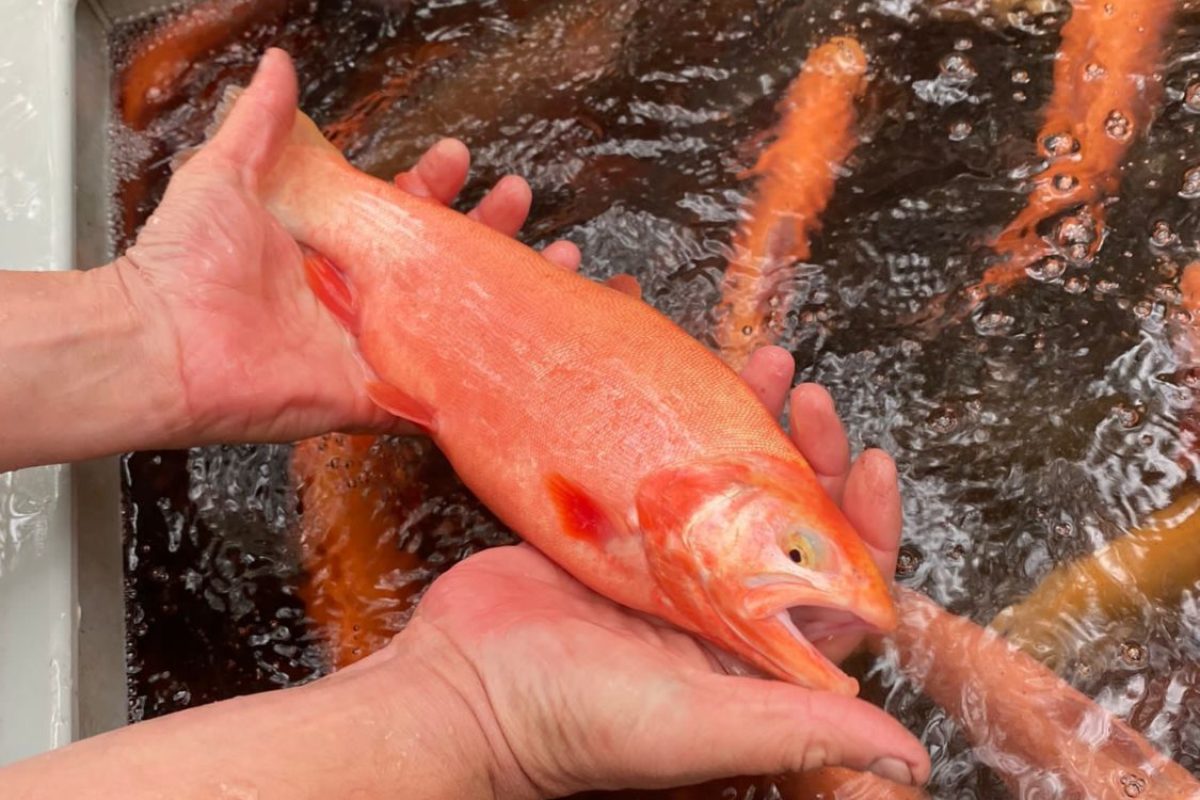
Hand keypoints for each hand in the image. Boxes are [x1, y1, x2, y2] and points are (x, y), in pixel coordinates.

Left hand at [110, 50, 581, 445]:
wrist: (157, 341)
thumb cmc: (180, 262)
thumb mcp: (225, 173)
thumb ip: (259, 122)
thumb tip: (276, 65)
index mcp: (331, 247)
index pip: (401, 212)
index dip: (434, 186)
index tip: (458, 159)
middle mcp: (357, 297)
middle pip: (441, 266)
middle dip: (487, 232)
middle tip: (519, 200)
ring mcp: (369, 347)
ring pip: (453, 325)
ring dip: (503, 299)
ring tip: (551, 267)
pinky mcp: (371, 394)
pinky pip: (435, 391)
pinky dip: (476, 376)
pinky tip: (522, 350)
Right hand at [361, 370, 924, 796]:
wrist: (462, 688)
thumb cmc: (576, 721)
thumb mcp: (699, 725)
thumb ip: (799, 729)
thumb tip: (909, 762)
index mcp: (754, 653)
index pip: (840, 586)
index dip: (867, 524)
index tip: (870, 462)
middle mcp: (717, 607)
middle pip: (787, 520)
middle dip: (810, 453)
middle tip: (806, 395)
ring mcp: (663, 565)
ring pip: (726, 483)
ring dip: (749, 424)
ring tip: (762, 362)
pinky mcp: (612, 533)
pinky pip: (660, 469)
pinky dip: (677, 423)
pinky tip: (683, 379)